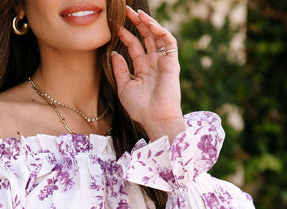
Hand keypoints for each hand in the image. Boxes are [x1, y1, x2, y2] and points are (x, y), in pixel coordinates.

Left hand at [112, 6, 184, 141]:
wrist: (155, 119)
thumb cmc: (140, 108)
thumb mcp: (124, 87)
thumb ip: (120, 70)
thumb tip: (114, 52)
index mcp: (142, 69)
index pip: (134, 46)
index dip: (126, 35)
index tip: (115, 26)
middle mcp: (153, 63)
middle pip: (145, 37)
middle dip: (136, 23)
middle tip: (126, 10)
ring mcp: (163, 61)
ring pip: (157, 36)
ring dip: (148, 23)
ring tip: (137, 13)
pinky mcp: (172, 62)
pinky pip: (168, 41)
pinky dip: (160, 31)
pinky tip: (150, 24)